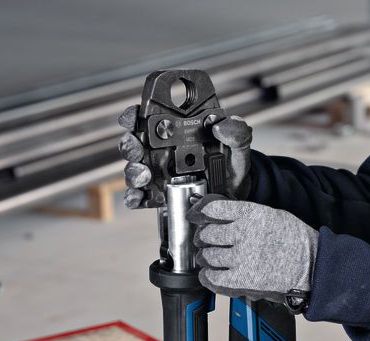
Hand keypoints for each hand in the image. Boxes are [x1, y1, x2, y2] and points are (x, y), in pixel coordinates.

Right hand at [117, 105, 253, 208]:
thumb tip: (221, 126)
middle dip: (131, 145)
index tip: (136, 115)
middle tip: (139, 149)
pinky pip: (139, 197)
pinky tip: (141, 197)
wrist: (236, 192)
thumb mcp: (238, 144)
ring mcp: (157, 174)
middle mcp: (160, 150)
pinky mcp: (158, 196)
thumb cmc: (232, 162)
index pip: (147, 117)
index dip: (135, 114)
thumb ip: (235, 131)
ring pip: (134, 170)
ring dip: (134, 172)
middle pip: (133, 143)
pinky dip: (135, 197)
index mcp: (175, 131)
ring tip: (146, 175)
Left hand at [186, 195, 317, 306]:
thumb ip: (245, 214)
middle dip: (204, 237)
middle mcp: (243, 233)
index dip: (200, 211)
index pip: (213, 209)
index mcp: (251, 214)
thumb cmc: (295, 240)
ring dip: (206, 257)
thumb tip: (220, 214)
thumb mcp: (271, 214)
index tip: (195, 214)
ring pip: (208, 255)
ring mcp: (242, 257)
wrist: (311, 265)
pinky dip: (208, 276)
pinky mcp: (242, 279)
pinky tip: (211, 273)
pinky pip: (213, 277)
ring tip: (211, 257)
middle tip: (207, 240)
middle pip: (207, 234)